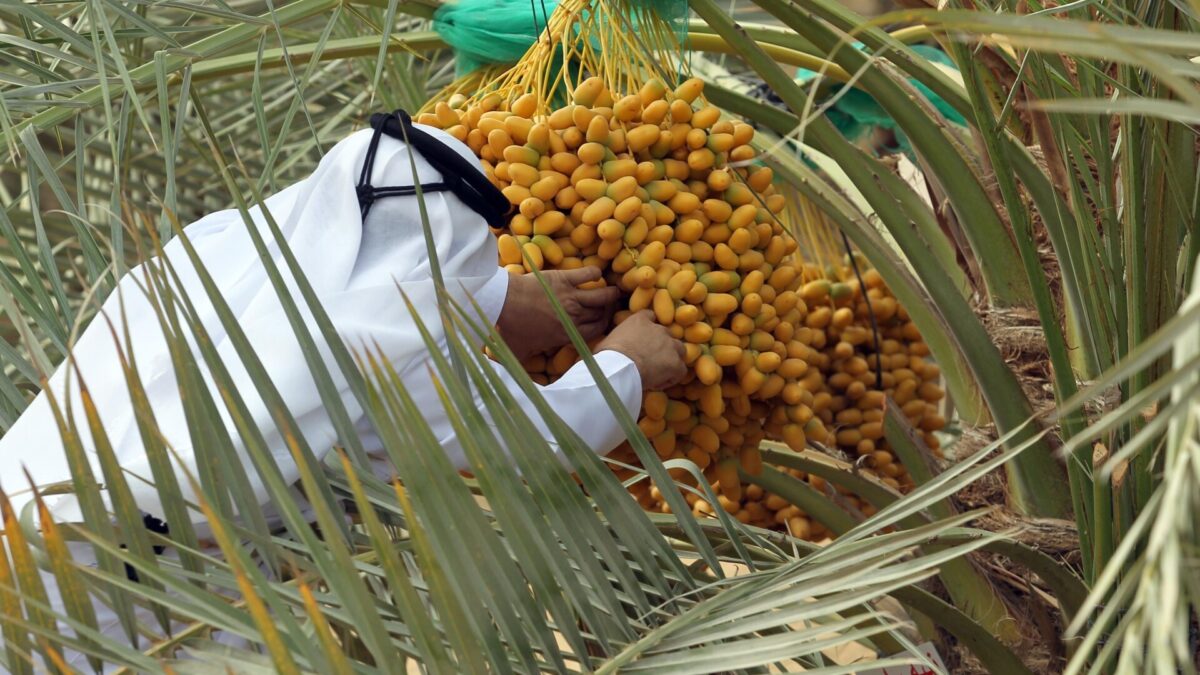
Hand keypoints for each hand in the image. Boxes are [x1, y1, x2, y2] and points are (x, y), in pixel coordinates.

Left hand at [496, 266, 619, 360]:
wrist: (504, 301)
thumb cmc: (511, 328)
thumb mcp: (519, 353)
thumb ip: (524, 368)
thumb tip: (521, 385)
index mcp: (567, 334)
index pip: (597, 330)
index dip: (604, 325)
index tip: (605, 320)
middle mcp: (574, 316)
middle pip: (601, 313)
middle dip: (609, 309)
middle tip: (610, 304)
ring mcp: (571, 296)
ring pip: (602, 295)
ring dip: (610, 292)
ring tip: (613, 290)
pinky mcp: (564, 279)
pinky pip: (588, 275)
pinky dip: (595, 274)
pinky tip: (596, 275)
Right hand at [596, 310, 686, 390]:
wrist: (620, 367)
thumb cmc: (607, 355)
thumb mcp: (607, 341)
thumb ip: (616, 340)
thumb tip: (609, 349)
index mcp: (640, 320)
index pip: (650, 316)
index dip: (649, 328)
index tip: (643, 338)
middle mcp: (659, 329)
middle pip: (667, 333)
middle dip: (661, 344)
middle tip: (650, 358)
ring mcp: (670, 345)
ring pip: (679, 349)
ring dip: (672, 358)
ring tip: (659, 371)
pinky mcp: (676, 363)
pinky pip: (679, 371)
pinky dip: (671, 377)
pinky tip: (657, 384)